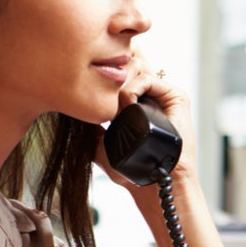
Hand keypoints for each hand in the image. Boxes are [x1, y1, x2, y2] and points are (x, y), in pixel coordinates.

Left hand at [94, 49, 197, 189]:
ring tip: (113, 101)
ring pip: (138, 69)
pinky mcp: (176, 96)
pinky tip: (126, 104)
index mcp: (138, 103)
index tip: (88, 68)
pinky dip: (132, 88)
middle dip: (113, 66)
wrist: (155, 183)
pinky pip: (148, 79)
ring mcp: (164, 95)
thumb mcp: (102, 145)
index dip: (107, 66)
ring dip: (120, 81)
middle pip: (132, 63)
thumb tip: (69, 110)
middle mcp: (152, 95)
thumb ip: (90, 129)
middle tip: (98, 75)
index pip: (123, 72)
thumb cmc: (132, 171)